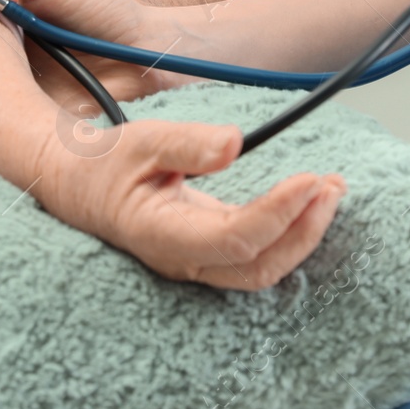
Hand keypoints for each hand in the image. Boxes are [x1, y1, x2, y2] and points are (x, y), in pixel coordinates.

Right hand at [33, 118, 347, 289]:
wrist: (77, 185)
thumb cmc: (105, 163)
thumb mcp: (139, 141)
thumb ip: (185, 143)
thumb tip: (234, 143)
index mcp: (161, 234)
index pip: (234, 239)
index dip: (278, 213)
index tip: (310, 178)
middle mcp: (183, 259)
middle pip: (257, 266)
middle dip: (304, 231)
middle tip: (333, 185)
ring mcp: (197, 260)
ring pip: (261, 268)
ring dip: (303, 233)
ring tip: (332, 189)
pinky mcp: (209, 251)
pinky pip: (257, 253)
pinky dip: (290, 230)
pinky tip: (310, 199)